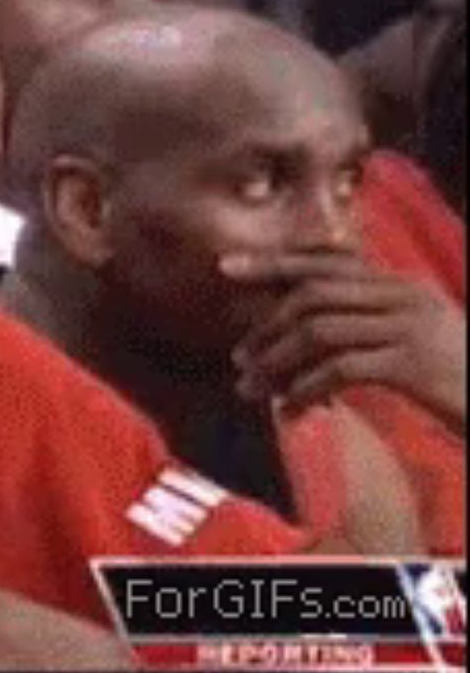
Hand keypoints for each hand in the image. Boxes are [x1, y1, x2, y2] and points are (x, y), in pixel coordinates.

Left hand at [221, 250, 465, 435]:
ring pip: (319, 330)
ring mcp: (412, 327)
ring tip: (253, 391)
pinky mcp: (415, 365)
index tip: (226, 266)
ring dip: (277, 362)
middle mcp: (406, 296)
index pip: (326, 262)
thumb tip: (297, 337)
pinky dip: (307, 388)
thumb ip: (363, 328)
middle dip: (265, 324)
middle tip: (237, 359)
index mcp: (401, 286)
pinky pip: (341, 368)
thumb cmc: (458, 382)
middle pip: (314, 292)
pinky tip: (292, 410)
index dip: (274, 262)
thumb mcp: (411, 344)